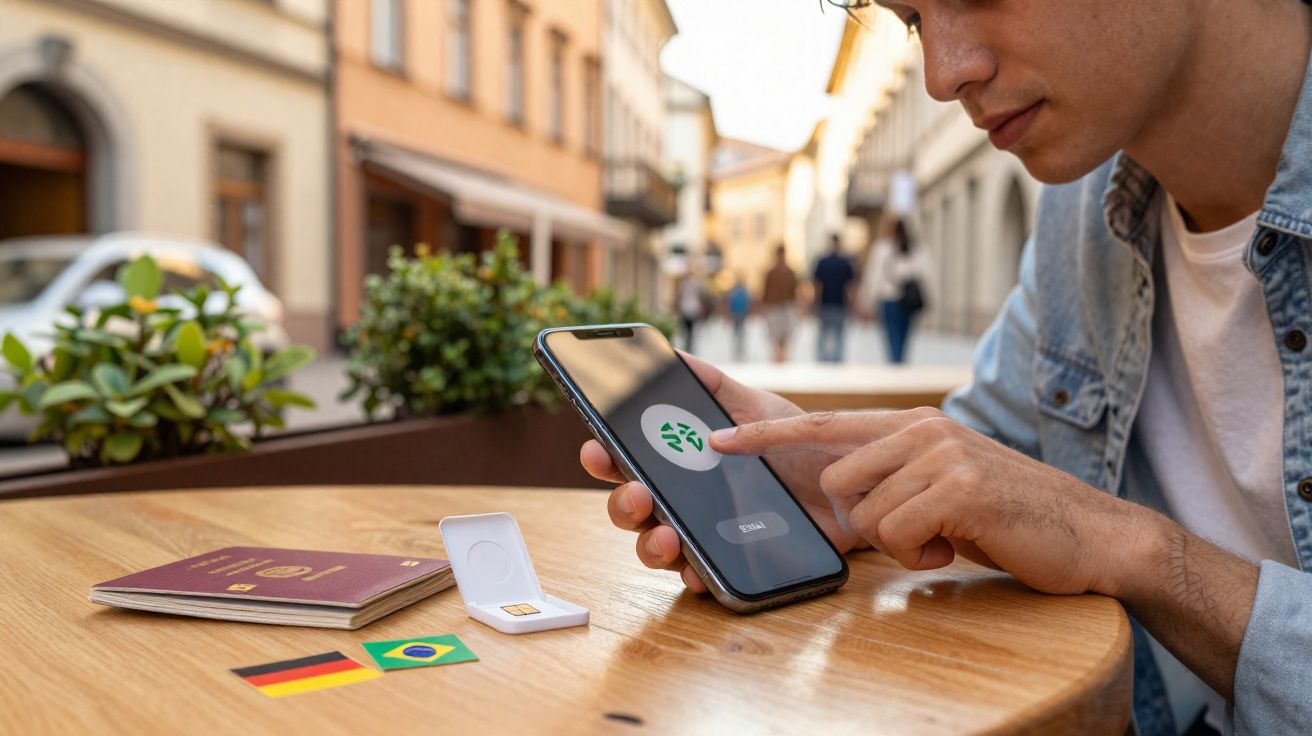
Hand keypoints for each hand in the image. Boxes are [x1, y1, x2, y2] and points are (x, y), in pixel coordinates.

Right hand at [580, 353, 866, 592]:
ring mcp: (706, 532)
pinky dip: (692, 574)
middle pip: (631, 506)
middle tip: (638, 493)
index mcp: (682, 459)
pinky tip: (694, 568)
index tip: (597, 449)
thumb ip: (715, 385)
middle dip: (622, 502)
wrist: (855, 484)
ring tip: (667, 535)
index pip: (628, 460)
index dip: (604, 456)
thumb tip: (673, 355)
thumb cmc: (803, 445)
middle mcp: (685, 498)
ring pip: (655, 545)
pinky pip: (700, 575)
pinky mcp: (733, 561)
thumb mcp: (759, 407)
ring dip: (649, 544)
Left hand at [710, 408, 1164, 596]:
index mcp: (912, 424)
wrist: (1088, 532)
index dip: (766, 436)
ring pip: (866, 513)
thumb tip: (850, 503)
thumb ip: (895, 479)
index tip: (716, 442)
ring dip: (900, 542)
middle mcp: (922, 428)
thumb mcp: (942, 485)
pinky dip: (921, 554)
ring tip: (945, 536)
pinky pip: (898, 532)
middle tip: (917, 531)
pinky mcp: (958, 484)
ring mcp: (941, 452)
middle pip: (836, 481)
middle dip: (864, 522)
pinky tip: (956, 545)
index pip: (822, 425)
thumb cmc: (1007, 515)